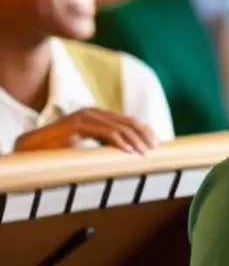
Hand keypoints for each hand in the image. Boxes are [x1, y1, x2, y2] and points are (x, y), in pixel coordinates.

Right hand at [13, 108, 158, 153]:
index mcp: (96, 114)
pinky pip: (105, 134)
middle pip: (126, 122)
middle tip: (155, 148)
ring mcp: (85, 117)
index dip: (143, 130)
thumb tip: (128, 147)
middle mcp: (92, 112)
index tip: (156, 142)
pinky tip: (129, 152)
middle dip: (143, 135)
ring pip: (118, 128)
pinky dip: (120, 143)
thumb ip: (105, 139)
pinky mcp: (78, 126)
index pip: (126, 120)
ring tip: (145, 152)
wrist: (35, 146)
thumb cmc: (61, 147)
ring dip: (135, 141)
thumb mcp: (88, 141)